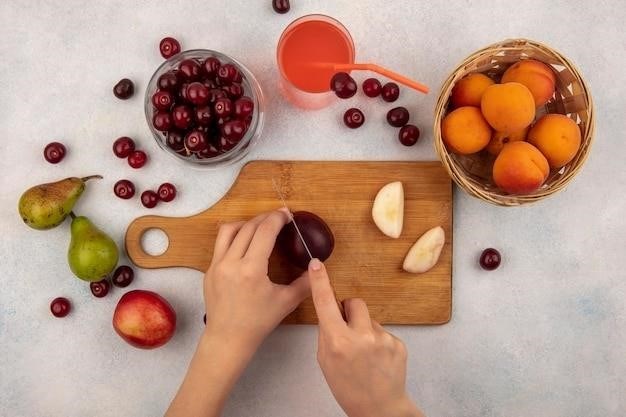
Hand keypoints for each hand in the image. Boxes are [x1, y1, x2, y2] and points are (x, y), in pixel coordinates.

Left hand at [203, 209, 310, 351]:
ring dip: (246, 223)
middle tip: (278, 218)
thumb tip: (317, 268)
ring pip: (229, 230)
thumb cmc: (258, 322)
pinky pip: (220, 244)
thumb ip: (305, 283)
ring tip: (259, 226)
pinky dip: (234, 237)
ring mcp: (216, 266)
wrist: (228, 339)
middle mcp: (231, 263)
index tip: (286, 215)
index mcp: (251, 270)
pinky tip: (245, 243)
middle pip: (248, 227)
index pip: (264, 232)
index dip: (277, 219)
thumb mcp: (286, 302)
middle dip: (265, 218)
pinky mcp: (209, 270)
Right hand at [309, 259, 423, 416]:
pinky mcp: (397, 343)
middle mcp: (361, 336)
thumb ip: (327, 334)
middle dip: (348, 311)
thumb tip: (330, 312)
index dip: (320, 281)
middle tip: (347, 331)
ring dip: (364, 328)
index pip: (325, 302)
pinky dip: (377, 340)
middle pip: (354, 302)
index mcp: (338, 341)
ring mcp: (382, 339)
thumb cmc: (348, 388)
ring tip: (365, 353)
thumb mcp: (325, 361)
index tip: (316, 265)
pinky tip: (377, 359)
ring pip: (369, 318)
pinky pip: (382, 331)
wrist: (380, 409)